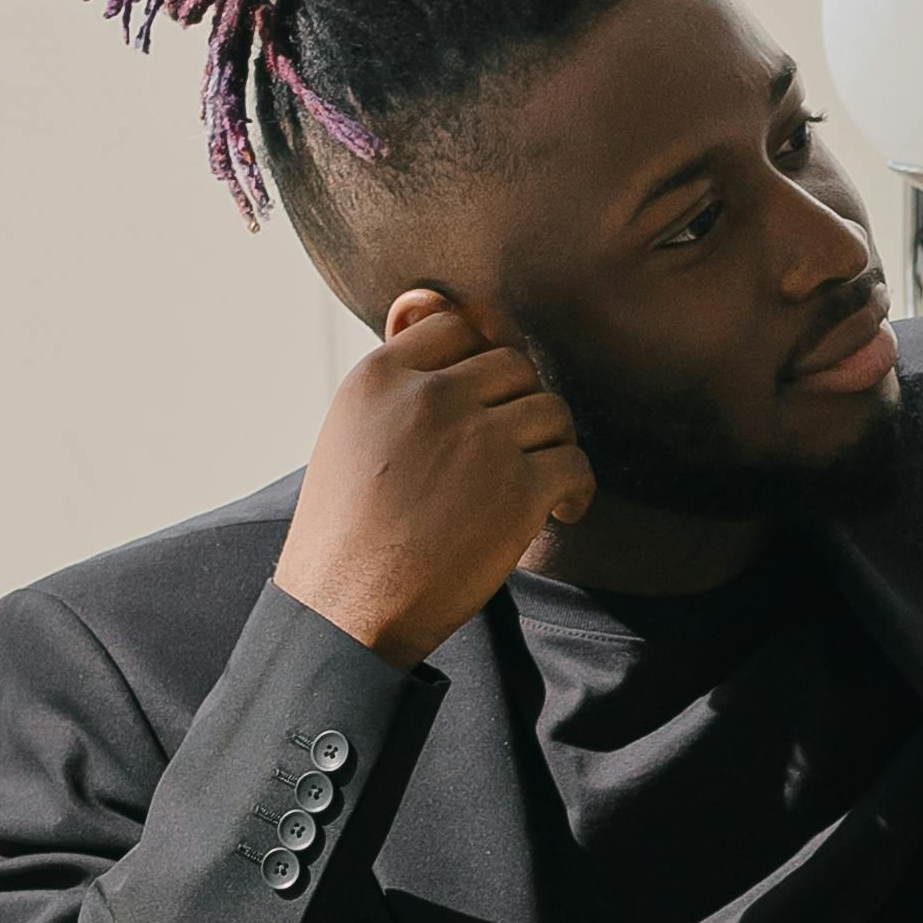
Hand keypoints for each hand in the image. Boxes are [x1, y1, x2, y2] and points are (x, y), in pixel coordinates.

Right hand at [278, 290, 596, 659]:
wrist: (345, 612)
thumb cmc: (346, 531)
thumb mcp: (350, 432)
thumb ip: (398, 378)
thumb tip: (438, 310)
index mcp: (381, 377)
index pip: (458, 324)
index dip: (480, 360)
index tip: (484, 400)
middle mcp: (431, 397)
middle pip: (514, 364)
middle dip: (520, 404)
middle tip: (515, 447)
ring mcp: (479, 440)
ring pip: (552, 409)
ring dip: (552, 444)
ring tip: (536, 481)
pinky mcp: (518, 490)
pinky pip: (575, 463)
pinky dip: (577, 489)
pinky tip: (560, 511)